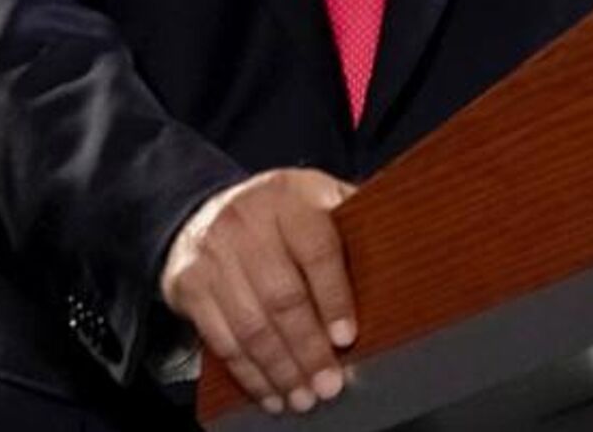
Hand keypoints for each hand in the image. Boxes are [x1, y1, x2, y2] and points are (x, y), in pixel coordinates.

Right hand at [159, 168, 357, 414]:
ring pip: (250, 324)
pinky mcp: (189, 284)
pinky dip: (249, 374)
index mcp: (289, 196)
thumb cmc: (278, 214)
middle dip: (308, 348)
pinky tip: (271, 392)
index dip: (334, 296)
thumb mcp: (315, 197)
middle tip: (330, 383)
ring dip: (281, 370)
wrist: (205, 211)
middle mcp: (246, 220)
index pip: (316, 249)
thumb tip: (403, 250)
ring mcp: (213, 253)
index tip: (347, 337)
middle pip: (281, 295)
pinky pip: (221, 339)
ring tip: (304, 396)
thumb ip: (350, 219)